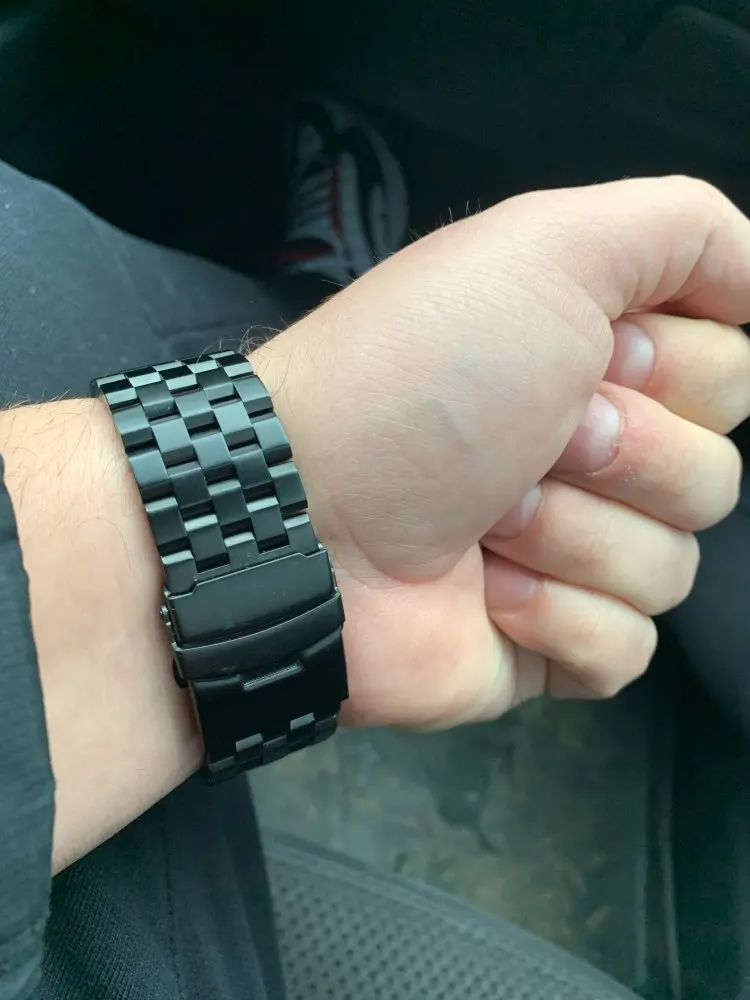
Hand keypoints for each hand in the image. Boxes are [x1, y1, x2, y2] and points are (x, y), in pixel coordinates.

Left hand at [254, 176, 749, 727]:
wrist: (306, 519)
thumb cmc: (418, 379)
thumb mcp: (546, 248)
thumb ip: (680, 230)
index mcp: (602, 365)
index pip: (733, 377)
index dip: (674, 373)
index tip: (588, 362)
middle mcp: (594, 458)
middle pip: (715, 477)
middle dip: (622, 458)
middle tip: (521, 448)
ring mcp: (571, 557)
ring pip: (673, 569)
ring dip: (572, 538)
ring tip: (480, 522)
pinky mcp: (548, 648)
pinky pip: (625, 651)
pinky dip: (555, 620)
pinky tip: (483, 593)